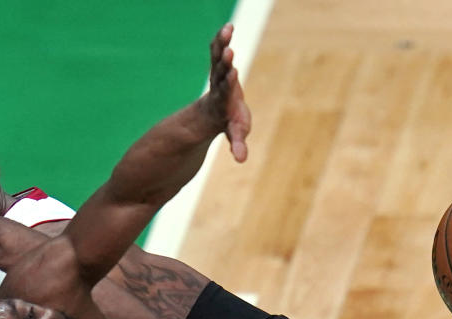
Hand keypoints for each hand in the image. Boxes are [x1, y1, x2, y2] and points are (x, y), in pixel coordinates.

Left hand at [201, 23, 250, 161]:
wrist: (211, 115)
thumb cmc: (227, 124)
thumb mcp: (233, 135)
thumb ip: (237, 144)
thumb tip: (241, 159)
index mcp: (222, 104)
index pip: (224, 93)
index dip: (228, 82)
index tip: (233, 70)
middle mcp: (218, 88)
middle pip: (220, 74)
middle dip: (224, 63)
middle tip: (228, 50)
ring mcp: (217, 76)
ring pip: (217, 59)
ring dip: (222, 44)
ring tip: (228, 29)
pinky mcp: (218, 67)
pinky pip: (218, 51)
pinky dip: (222, 39)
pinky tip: (228, 26)